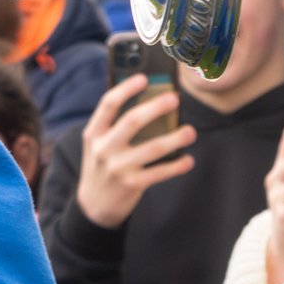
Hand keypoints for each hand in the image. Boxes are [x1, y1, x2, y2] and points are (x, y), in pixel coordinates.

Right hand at [72, 76, 196, 228]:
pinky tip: (188, 159)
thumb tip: (150, 101)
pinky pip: (160, 172)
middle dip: (155, 107)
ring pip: (152, 148)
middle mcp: (103, 149)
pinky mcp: (131, 184)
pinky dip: (177, 165)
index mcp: (94, 133)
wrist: (93, 206)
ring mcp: (117, 167)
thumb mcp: (98, 145)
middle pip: (131, 121)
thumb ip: (115, 126)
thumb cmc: (102, 166)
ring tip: (190, 131)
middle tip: (174, 98)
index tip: (144, 78)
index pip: (108, 104)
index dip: (126, 89)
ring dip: (175, 138)